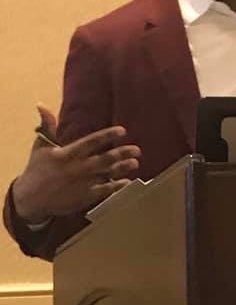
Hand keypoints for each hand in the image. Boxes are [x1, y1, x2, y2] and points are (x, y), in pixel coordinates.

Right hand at [12, 106, 141, 222]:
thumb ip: (47, 126)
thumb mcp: (40, 146)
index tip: (122, 131)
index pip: (91, 142)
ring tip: (135, 163)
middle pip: (105, 159)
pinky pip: (104, 191)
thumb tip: (41, 105)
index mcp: (67, 154)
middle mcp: (77, 168)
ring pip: (107, 174)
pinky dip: (117, 186)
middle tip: (137, 150)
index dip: (107, 135)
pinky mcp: (84, 197)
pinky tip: (127, 182)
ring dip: (123, 168)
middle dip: (122, 153)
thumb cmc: (36, 170)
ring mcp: (82, 183)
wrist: (29, 199)